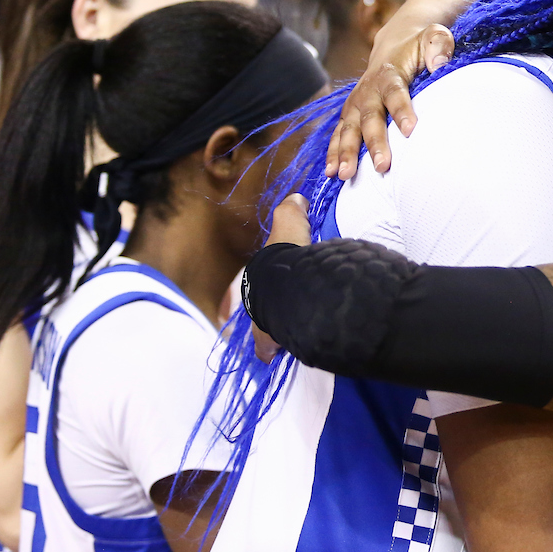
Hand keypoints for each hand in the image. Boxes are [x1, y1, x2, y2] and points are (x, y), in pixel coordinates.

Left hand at [252, 195, 310, 361]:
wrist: (289, 286)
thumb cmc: (286, 257)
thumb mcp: (289, 225)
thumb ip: (292, 211)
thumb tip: (297, 198)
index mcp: (257, 275)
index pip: (257, 282)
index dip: (267, 286)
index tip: (278, 290)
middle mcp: (254, 301)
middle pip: (258, 310)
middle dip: (267, 313)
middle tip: (283, 315)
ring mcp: (260, 324)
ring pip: (263, 332)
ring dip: (271, 334)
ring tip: (287, 336)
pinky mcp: (269, 342)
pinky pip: (271, 348)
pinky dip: (275, 350)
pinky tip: (283, 353)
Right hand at [324, 23, 453, 179]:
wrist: (395, 44)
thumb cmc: (419, 45)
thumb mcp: (433, 36)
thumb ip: (438, 45)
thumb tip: (439, 64)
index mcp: (389, 72)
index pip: (395, 92)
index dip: (401, 110)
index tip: (410, 131)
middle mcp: (368, 89)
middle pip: (370, 117)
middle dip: (374, 142)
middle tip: (381, 167)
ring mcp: (356, 103)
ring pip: (349, 129)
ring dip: (346, 152)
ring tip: (344, 175)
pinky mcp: (350, 114)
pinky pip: (339, 134)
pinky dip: (333, 153)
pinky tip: (331, 174)